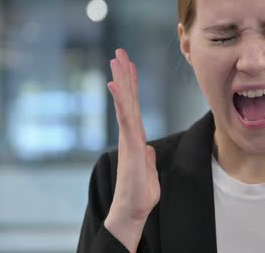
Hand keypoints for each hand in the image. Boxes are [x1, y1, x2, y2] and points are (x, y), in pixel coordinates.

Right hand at [104, 49, 159, 250]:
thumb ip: (147, 156)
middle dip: (124, 75)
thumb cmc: (141, 193)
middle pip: (128, 99)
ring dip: (121, 80)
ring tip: (116, 58)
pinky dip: (120, 100)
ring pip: (125, 103)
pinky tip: (114, 83)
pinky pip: (125, 118)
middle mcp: (130, 134)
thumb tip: (147, 147)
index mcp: (136, 137)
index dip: (132, 86)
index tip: (129, 66)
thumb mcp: (150, 169)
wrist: (133, 211)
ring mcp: (129, 138)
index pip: (134, 105)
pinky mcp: (130, 145)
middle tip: (119, 52)